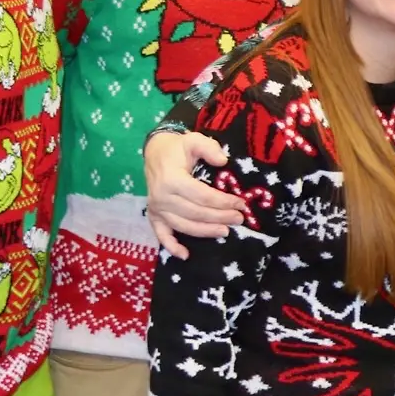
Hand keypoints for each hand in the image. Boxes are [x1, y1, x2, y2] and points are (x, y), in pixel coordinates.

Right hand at [144, 130, 242, 258]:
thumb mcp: (194, 140)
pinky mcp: (153, 215)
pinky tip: (185, 255)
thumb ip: (209, 148)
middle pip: (195, 213)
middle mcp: (162, 197)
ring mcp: (156, 209)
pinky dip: (172, 247)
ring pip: (184, 226)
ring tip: (225, 231)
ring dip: (205, 232)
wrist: (155, 152)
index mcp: (172, 180)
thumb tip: (223, 161)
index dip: (223, 202)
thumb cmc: (178, 148)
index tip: (241, 204)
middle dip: (220, 217)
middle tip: (239, 219)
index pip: (202, 196)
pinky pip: (161, 235)